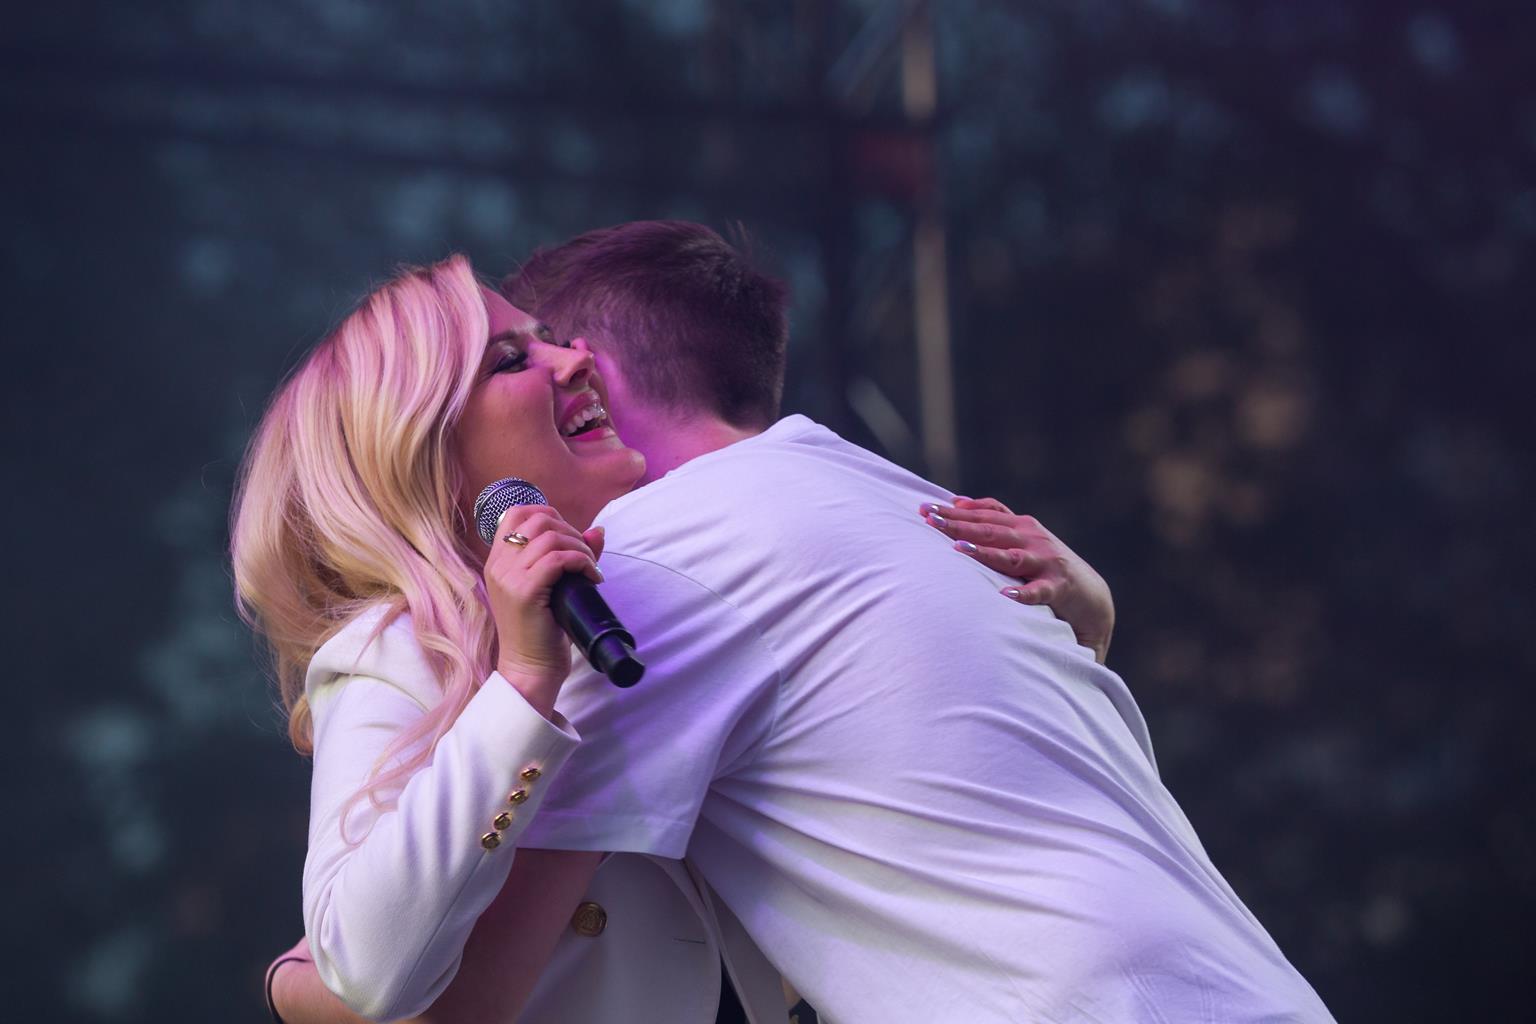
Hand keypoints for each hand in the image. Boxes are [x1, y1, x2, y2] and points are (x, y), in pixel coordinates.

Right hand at [483, 505, 605, 715]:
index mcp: (498, 561)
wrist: (530, 669)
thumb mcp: (552, 587)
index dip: (548, 514)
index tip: (569, 536)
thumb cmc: (542, 631)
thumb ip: (569, 556)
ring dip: (580, 548)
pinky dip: (582, 562)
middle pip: (538, 520)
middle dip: (570, 531)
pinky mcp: (524, 591)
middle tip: (585, 556)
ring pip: (551, 538)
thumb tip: (597, 531)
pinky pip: (558, 559)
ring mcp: (508, 577)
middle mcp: (498, 564)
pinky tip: (592, 577)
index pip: (516, 513)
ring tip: (590, 568)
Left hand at [920, 497, 1114, 662]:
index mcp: (1021, 526)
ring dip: (985, 553)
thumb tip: (958, 502)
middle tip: (930, 521)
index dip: (954, 511)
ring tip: (959, 548)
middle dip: (958, 525)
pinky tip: (1006, 594)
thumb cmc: (1047, 566)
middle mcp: (1032, 538)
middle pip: (990, 530)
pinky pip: (1039, 592)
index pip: (983, 514)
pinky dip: (1024, 593)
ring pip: (1010, 557)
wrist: (1092, 597)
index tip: (924, 509)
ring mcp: (1046, 562)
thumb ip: (995, 519)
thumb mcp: (1023, 538)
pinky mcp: (1059, 588)